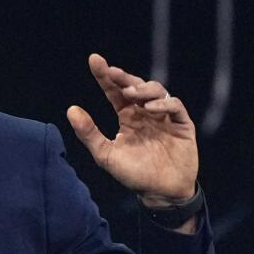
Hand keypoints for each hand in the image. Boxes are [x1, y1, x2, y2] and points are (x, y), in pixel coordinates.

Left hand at [66, 53, 197, 203]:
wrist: (160, 193)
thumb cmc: (132, 174)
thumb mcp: (105, 155)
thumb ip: (89, 133)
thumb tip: (71, 109)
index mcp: (127, 117)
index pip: (114, 92)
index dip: (105, 76)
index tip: (94, 60)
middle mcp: (145, 113)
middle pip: (136, 86)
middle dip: (124, 77)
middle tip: (113, 73)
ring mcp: (165, 117)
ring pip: (156, 91)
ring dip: (143, 89)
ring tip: (131, 94)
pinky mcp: (182, 124)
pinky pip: (175, 106)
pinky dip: (164, 103)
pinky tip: (151, 108)